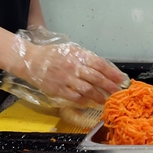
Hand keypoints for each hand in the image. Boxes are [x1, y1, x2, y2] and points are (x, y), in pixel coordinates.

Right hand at [7, 36, 126, 105]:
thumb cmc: (52, 54)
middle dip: (110, 86)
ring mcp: (66, 79)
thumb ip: (86, 58)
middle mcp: (74, 67)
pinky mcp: (58, 89)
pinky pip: (74, 97)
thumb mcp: (71, 50)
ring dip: (99, 96)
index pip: (101, 65)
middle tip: (118, 92)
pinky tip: (89, 103)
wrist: (30, 60)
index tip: (122, 79)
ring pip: (88, 89)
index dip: (113, 73)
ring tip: (105, 100)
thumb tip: (102, 67)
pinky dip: (83, 101)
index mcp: (79, 55)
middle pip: (97, 78)